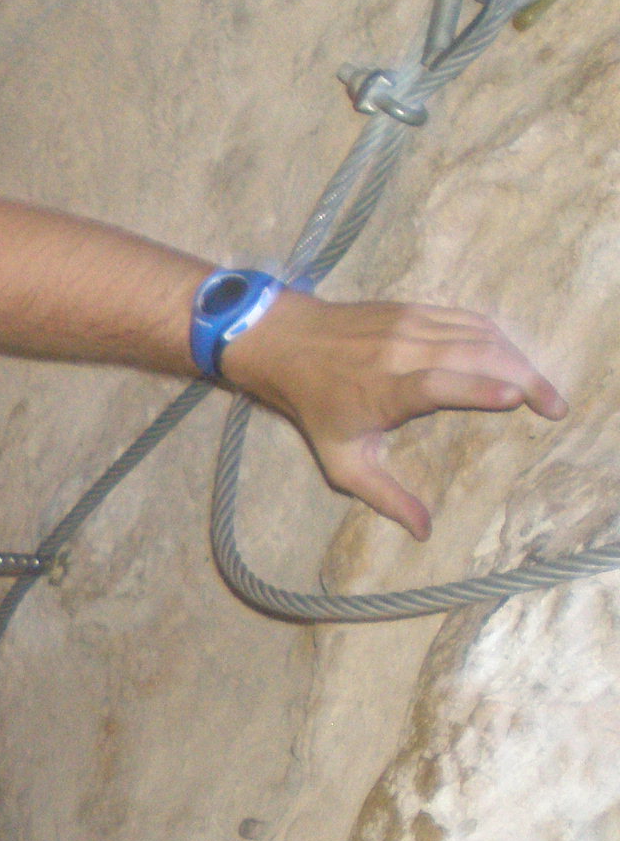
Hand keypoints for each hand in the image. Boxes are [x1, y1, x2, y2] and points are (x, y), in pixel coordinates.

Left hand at [221, 291, 567, 539]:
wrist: (287, 341)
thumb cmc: (314, 405)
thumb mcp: (341, 461)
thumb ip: (384, 496)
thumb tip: (424, 531)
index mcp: (382, 389)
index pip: (435, 383)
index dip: (477, 388)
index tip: (516, 396)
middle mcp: (399, 352)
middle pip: (474, 355)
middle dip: (523, 376)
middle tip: (553, 406)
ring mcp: (409, 324)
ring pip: (480, 334)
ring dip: (518, 357)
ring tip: (541, 388)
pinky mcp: (415, 309)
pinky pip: (469, 319)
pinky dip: (498, 338)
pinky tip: (514, 358)